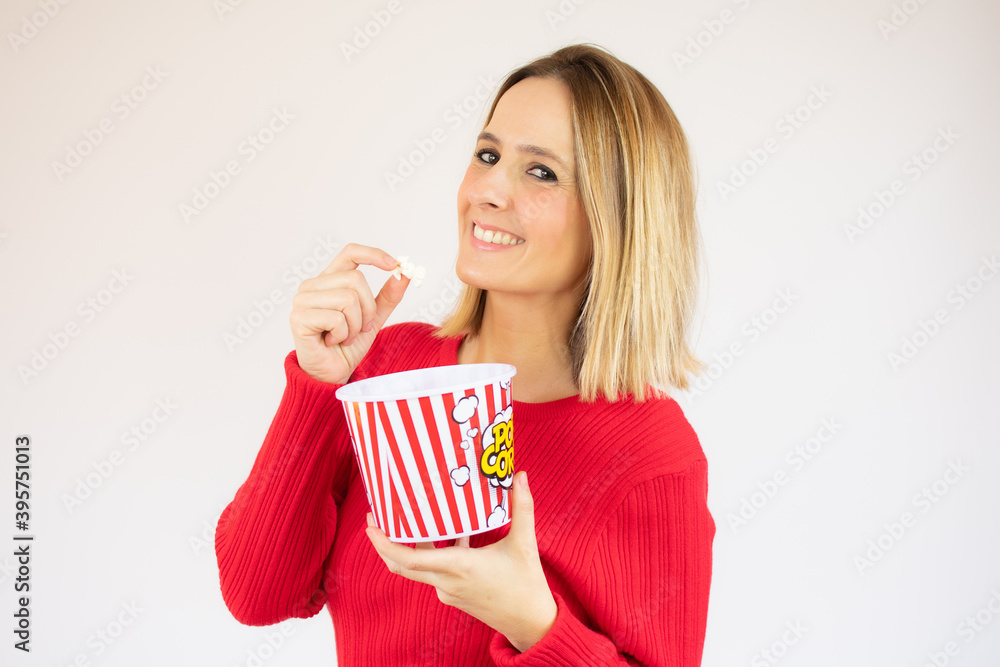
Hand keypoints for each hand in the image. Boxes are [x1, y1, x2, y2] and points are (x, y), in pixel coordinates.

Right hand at [289, 243, 407, 383]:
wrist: (331, 374)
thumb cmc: (347, 345)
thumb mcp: (374, 318)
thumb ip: (388, 296)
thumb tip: (406, 273)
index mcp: (329, 280)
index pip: (350, 253)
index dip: (373, 254)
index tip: (395, 264)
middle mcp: (312, 286)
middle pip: (356, 279)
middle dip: (368, 309)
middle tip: (360, 328)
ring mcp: (303, 300)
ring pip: (348, 299)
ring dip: (355, 324)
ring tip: (344, 336)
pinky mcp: (299, 318)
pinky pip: (336, 318)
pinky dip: (342, 334)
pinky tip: (332, 342)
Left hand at [366, 471, 557, 652]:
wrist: (531, 623)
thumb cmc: (527, 585)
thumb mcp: (525, 543)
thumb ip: (523, 506)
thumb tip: (520, 474)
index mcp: (458, 567)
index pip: (409, 558)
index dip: (385, 543)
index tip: (372, 525)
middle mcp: (446, 581)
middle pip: (401, 565)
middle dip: (384, 542)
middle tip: (376, 517)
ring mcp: (448, 591)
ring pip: (418, 566)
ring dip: (411, 544)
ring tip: (412, 517)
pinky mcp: (454, 595)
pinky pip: (434, 572)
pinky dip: (434, 552)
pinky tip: (453, 532)